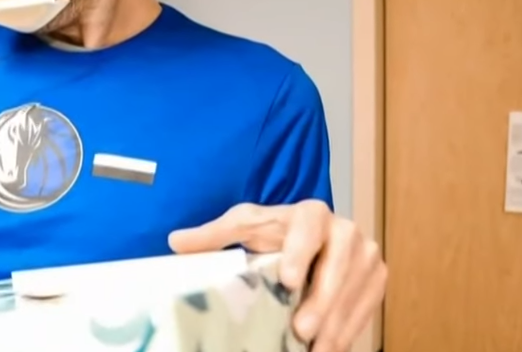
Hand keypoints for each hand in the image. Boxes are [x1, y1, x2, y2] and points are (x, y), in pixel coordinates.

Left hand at [168, 200, 386, 351]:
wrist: (311, 240)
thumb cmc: (274, 232)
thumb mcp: (244, 227)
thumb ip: (213, 235)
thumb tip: (175, 241)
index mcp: (312, 212)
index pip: (309, 228)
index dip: (301, 253)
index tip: (289, 281)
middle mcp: (346, 230)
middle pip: (339, 265)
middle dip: (322, 300)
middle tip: (301, 330)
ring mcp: (366, 256)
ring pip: (355, 291)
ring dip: (337, 324)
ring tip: (316, 350)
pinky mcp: (375, 280)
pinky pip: (365, 309)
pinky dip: (348, 331)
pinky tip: (331, 350)